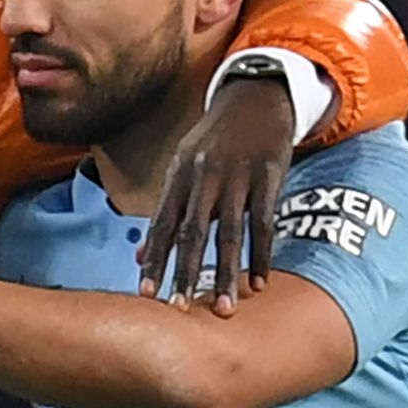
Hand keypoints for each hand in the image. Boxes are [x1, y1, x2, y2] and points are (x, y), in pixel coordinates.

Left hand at [137, 75, 295, 310]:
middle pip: (192, 232)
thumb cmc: (212, 143)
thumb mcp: (182, 169)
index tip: (144, 295)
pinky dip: (261, 256)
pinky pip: (265, 224)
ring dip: (227, 273)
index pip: (162, 225)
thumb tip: (138, 258)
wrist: (255, 98)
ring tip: (224, 308)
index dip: (154, 259)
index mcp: (179, 178)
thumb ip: (164, 214)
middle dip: (185, 272)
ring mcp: (238, 178)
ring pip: (230, 233)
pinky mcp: (269, 177)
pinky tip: (259, 284)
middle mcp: (204, 178)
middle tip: (179, 308)